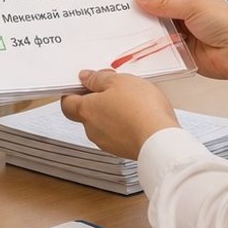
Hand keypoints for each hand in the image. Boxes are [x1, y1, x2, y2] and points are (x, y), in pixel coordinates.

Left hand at [60, 69, 177, 159]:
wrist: (160, 140)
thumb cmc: (140, 108)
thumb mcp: (119, 81)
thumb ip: (98, 78)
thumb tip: (85, 78)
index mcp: (86, 111)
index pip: (67, 103)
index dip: (73, 92)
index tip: (85, 82)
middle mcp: (92, 130)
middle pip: (86, 113)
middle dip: (97, 99)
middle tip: (114, 87)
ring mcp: (107, 142)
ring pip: (103, 123)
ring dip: (112, 112)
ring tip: (132, 101)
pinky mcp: (123, 150)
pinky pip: (117, 133)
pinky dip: (124, 124)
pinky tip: (139, 115)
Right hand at [135, 0, 227, 90]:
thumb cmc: (226, 24)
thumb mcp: (192, 6)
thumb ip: (165, 5)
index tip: (131, 0)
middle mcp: (188, 16)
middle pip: (160, 15)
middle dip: (147, 17)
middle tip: (128, 18)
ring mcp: (186, 35)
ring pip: (161, 33)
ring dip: (152, 34)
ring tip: (133, 33)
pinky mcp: (184, 53)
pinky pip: (165, 50)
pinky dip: (157, 50)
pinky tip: (145, 48)